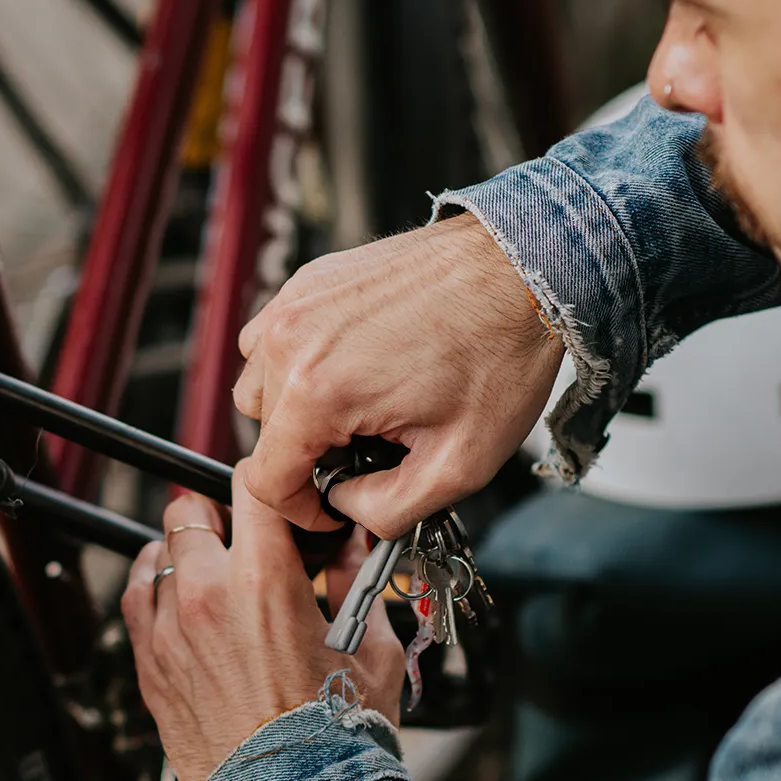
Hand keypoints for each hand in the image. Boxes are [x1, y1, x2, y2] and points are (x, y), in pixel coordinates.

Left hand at [122, 491, 404, 780]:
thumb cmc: (333, 738)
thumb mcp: (372, 649)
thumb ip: (360, 584)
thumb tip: (354, 548)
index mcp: (266, 578)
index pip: (253, 484)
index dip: (268, 481)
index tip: (278, 496)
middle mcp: (208, 594)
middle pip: (190, 510)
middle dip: (218, 514)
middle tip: (241, 534)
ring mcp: (170, 628)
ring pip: (158, 552)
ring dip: (183, 552)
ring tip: (209, 568)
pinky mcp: (151, 663)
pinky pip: (136, 597)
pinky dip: (154, 586)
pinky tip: (176, 593)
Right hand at [233, 215, 562, 534]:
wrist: (521, 270)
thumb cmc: (499, 353)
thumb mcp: (458, 465)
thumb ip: (387, 509)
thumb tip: (347, 505)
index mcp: (318, 391)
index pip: (265, 479)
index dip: (301, 510)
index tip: (334, 506)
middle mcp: (291, 340)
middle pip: (262, 432)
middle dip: (307, 455)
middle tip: (367, 452)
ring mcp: (296, 302)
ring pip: (259, 382)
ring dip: (294, 408)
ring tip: (357, 409)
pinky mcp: (311, 279)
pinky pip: (274, 338)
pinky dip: (298, 362)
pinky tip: (352, 366)